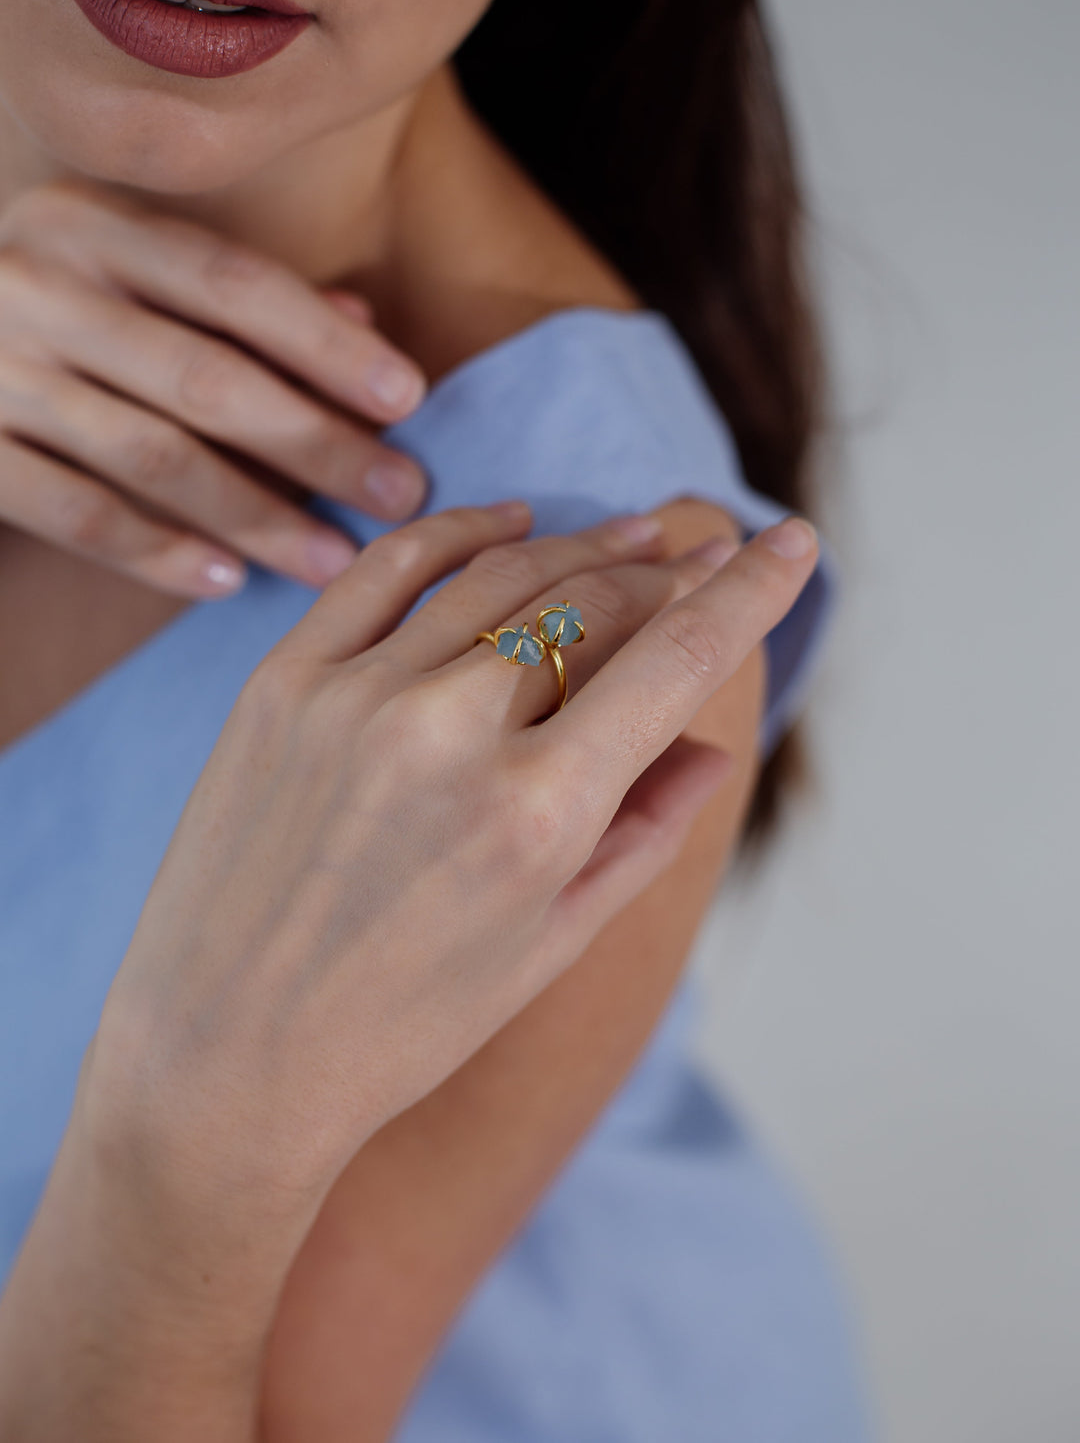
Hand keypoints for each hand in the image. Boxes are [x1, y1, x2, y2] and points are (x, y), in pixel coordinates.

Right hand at [0, 180, 428, 595]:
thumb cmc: (53, 306)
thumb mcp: (128, 268)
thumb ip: (237, 296)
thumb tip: (365, 321)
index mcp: (92, 227)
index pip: (233, 282)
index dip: (325, 343)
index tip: (407, 398)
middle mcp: (39, 288)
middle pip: (206, 378)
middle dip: (316, 443)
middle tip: (399, 494)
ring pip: (153, 456)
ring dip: (257, 515)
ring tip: (333, 559)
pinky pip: (79, 515)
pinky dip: (157, 552)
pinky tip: (227, 580)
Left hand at [84, 499, 818, 1235]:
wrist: (221, 1063)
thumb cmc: (401, 1030)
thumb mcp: (548, 948)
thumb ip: (644, 834)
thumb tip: (716, 747)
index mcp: (537, 816)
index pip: (675, 663)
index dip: (749, 592)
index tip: (793, 542)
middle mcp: (451, 736)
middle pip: (596, 603)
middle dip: (669, 572)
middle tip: (706, 551)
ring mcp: (358, 698)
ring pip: (504, 576)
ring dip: (584, 542)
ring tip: (635, 531)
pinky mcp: (283, 682)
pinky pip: (389, 570)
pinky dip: (461, 530)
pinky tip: (511, 518)